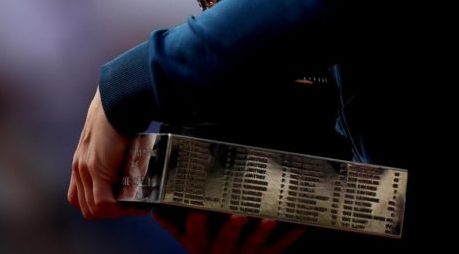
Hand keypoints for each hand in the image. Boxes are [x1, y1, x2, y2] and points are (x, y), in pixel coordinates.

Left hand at [67, 87, 142, 218]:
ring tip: (136, 206)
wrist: (117, 101)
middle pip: (86, 208)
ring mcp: (85, 169)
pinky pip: (102, 202)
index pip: (78, 198)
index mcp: (80, 162)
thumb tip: (130, 165)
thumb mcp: (108, 139)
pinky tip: (136, 203)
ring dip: (116, 212)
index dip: (95, 205)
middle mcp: (79, 168)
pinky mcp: (96, 168)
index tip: (117, 201)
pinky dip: (119, 208)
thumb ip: (111, 155)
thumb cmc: (118, 116)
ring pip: (93, 209)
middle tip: (130, 206)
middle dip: (109, 213)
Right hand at [154, 209, 304, 253]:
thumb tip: (156, 209)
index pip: (195, 235)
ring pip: (254, 246)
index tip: (198, 210)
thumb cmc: (208, 253)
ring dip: (262, 233)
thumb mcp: (189, 244)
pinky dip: (292, 235)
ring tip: (269, 220)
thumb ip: (174, 226)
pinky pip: (279, 248)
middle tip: (238, 216)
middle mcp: (222, 253)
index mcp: (202, 247)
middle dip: (232, 230)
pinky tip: (301, 223)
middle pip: (226, 242)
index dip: (197, 224)